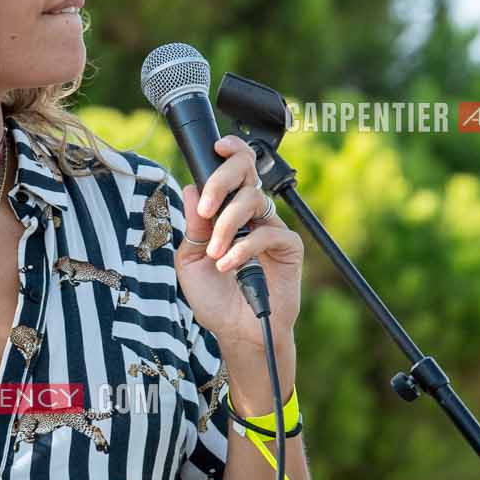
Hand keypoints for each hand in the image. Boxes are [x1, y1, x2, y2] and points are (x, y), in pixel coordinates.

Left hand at [174, 137, 302, 354]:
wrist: (236, 332)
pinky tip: (228, 265)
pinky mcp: (288, 247)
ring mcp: (272, 228)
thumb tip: (191, 190)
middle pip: (247, 172)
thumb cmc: (215, 297)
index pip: (235, 171)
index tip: (217, 147)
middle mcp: (253, 214)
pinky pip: (267, 233)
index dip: (231, 152)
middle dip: (223, 180)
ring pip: (253, 200)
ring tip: (215, 254)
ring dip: (227, 225)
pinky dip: (243, 248)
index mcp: (230, 211)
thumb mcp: (191, 260)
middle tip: (206, 209)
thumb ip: (193, 227)